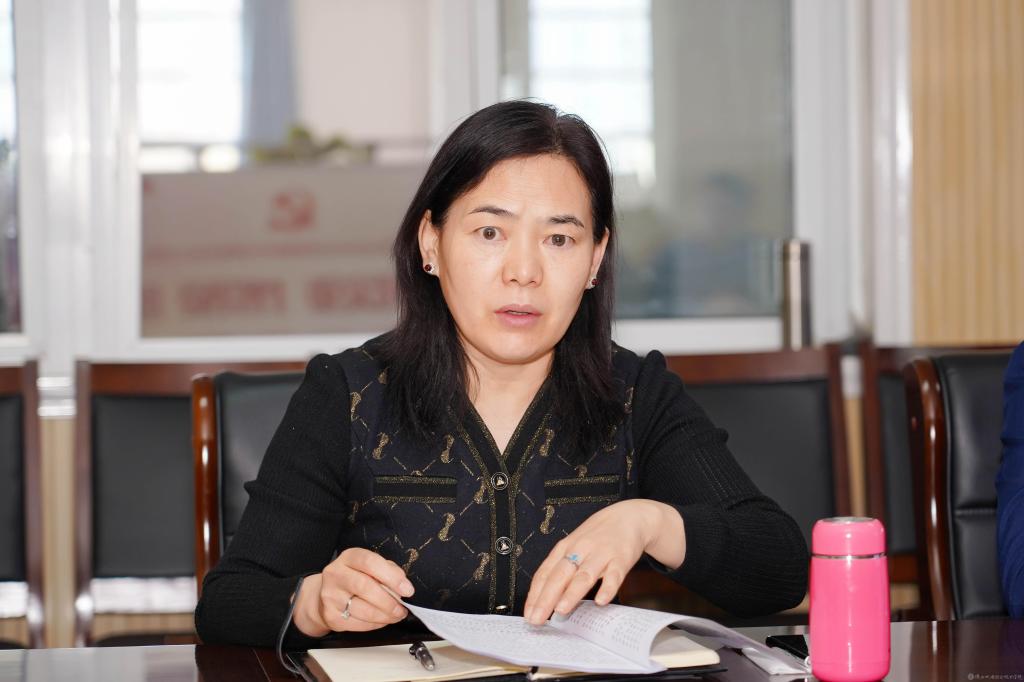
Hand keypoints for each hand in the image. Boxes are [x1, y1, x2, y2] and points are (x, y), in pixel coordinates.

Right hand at [292, 548, 414, 635]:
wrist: (324, 594)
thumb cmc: (354, 578)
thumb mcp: (369, 567)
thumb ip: (387, 570)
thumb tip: (403, 584)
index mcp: (349, 557)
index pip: (370, 562)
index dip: (391, 576)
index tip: (407, 589)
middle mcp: (336, 574)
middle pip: (365, 587)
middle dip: (389, 601)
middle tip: (402, 608)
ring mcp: (331, 596)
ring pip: (363, 609)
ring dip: (385, 615)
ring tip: (396, 615)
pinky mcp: (330, 616)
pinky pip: (358, 624)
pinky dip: (376, 624)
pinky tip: (382, 620)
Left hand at [522, 499, 684, 624]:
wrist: (628, 517)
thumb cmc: (597, 536)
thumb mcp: (574, 546)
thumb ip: (562, 569)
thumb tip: (545, 598)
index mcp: (565, 548)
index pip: (545, 573)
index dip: (535, 595)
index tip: (528, 614)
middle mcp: (580, 550)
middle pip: (560, 575)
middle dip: (546, 598)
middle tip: (537, 619)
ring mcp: (601, 554)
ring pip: (584, 575)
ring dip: (571, 593)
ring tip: (560, 610)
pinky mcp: (622, 558)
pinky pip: (614, 575)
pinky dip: (607, 588)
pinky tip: (600, 601)